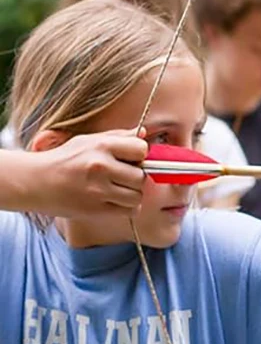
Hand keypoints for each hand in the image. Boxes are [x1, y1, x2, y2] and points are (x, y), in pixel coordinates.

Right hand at [31, 129, 148, 217]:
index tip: (130, 160)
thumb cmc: (63, 160)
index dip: (139, 156)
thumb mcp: (87, 141)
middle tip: (122, 178)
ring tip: (118, 190)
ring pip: (138, 196)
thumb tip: (144, 132)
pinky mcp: (96, 210)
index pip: (141, 149)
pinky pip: (130, 211)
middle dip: (135, 178)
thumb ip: (118, 137)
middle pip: (141, 176)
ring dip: (132, 195)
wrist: (34, 182)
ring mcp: (98, 190)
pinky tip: (115, 201)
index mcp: (101, 146)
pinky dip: (127, 208)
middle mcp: (101, 167)